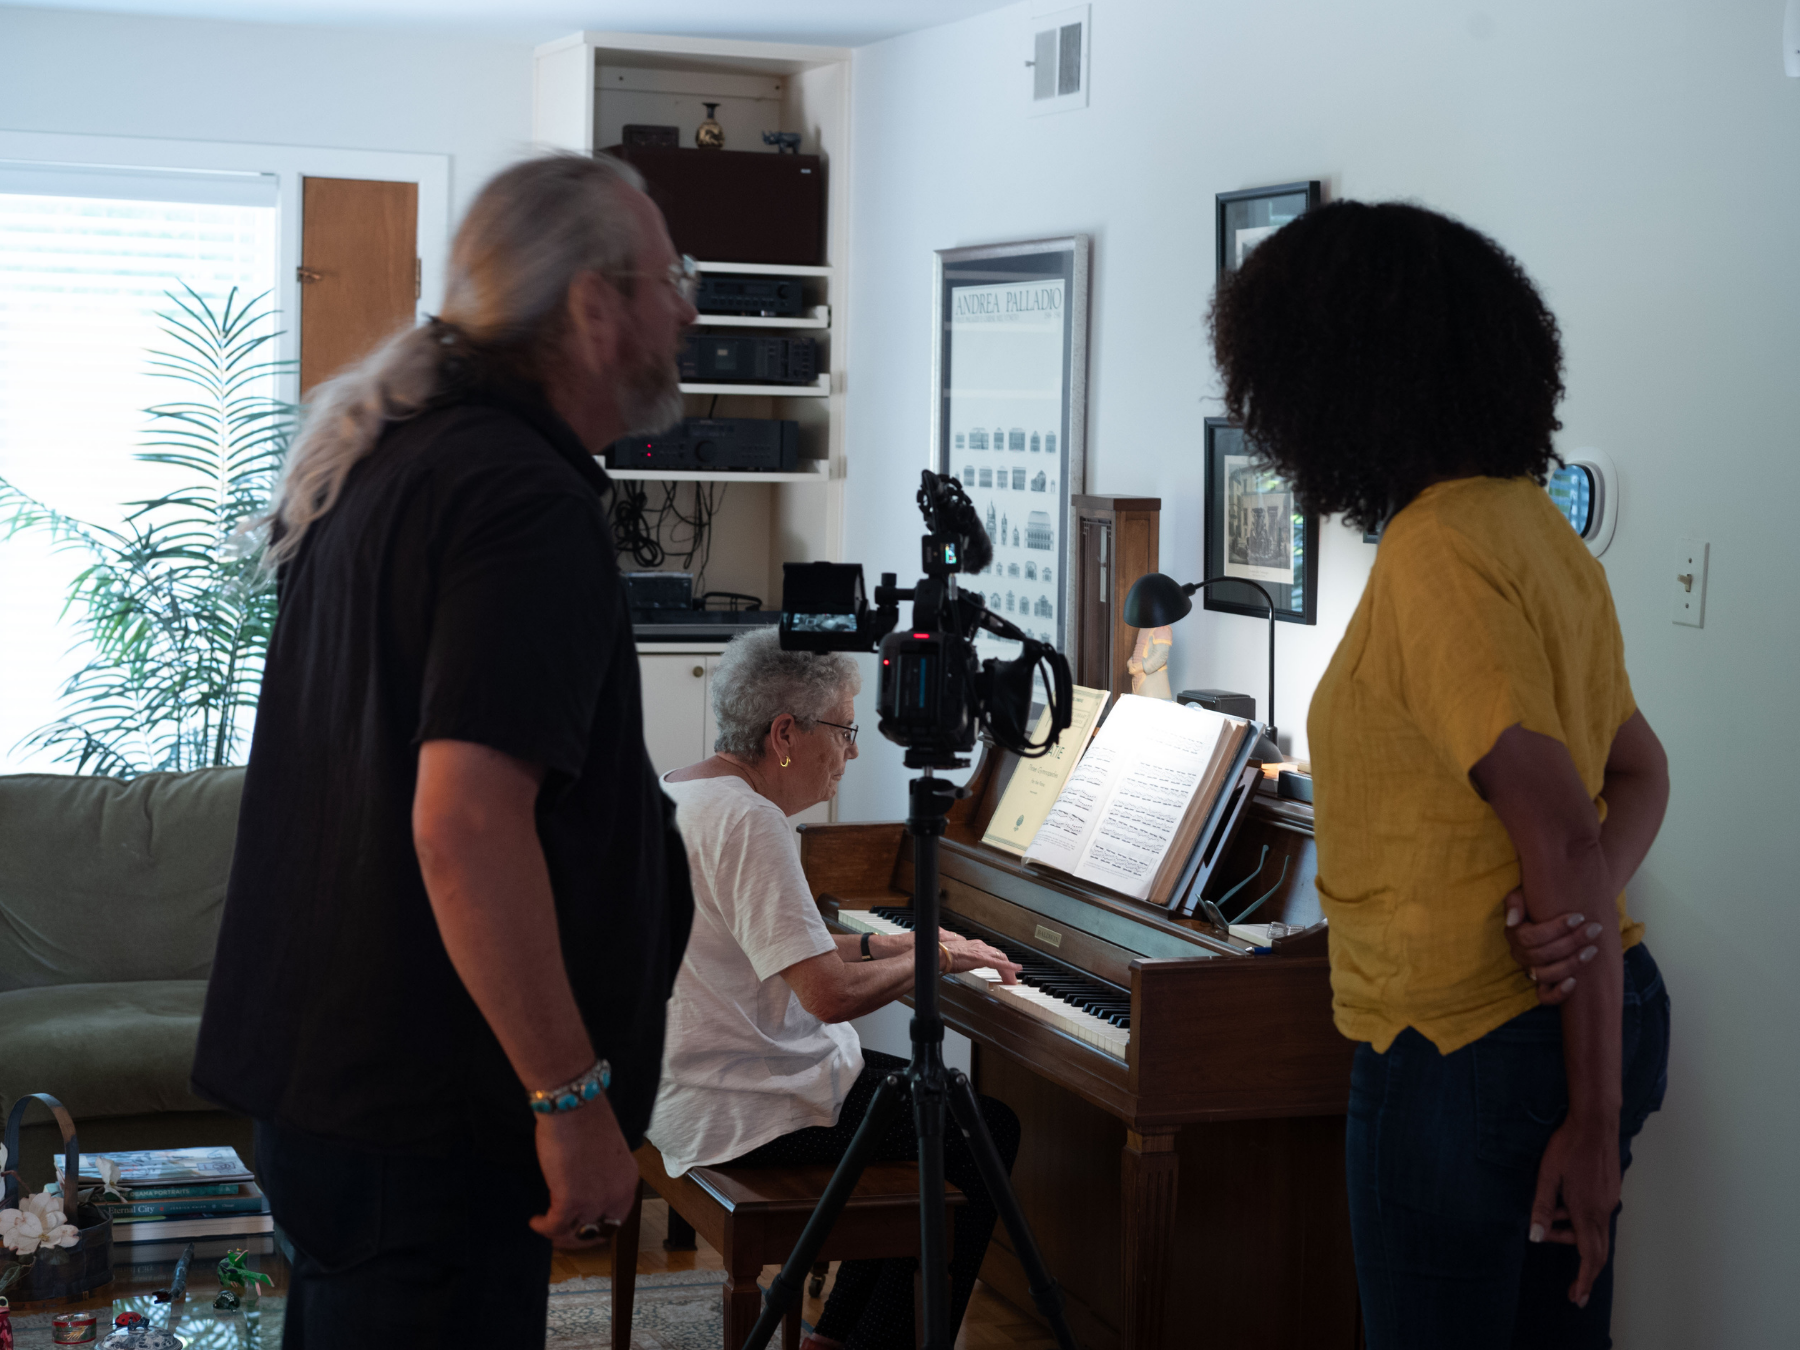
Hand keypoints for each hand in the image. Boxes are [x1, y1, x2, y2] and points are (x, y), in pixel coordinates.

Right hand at [529, 1100, 638, 1249]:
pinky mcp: (571, 1200)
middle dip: (578, 1238)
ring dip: (560, 1235)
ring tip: (546, 1228)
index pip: (617, 1218)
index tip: (582, 1228)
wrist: (574, 1105)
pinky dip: (543, 1227)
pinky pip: (555, 1226)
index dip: (598, 1228)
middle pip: (599, 1232)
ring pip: (577, 1234)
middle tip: (561, 1235)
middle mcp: (617, 1194)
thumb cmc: (586, 1120)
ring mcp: (596, 1200)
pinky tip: (535, 1221)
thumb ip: (601, 1175)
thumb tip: (585, 1188)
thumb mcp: (605, 1153)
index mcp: (628, 1180)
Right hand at [939, 931, 1021, 984]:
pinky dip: (1009, 966)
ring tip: (1012, 980)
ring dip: (1008, 970)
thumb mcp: (958, 955)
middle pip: (999, 956)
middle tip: (1010, 978)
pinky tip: (1016, 970)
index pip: (992, 953)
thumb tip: (962, 956)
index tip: (1003, 969)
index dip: (1000, 961)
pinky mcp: (982, 958)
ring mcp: (982, 952)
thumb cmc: (944, 955)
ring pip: (1001, 959)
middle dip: (1007, 968)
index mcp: (975, 946)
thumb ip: (964, 956)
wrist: (939, 954)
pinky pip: (999, 963)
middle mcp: (981, 946)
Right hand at [1504, 889, 1604, 1005]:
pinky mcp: (1543, 984)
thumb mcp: (1523, 895)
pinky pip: (1545, 997)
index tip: (1579, 917)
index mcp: (1514, 934)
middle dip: (1570, 942)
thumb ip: (1515, 902)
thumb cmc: (1539, 903)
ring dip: (1570, 964)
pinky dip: (1558, 993)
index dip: (1555, 929)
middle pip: (1541, 955)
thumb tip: (1513, 921)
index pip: (1530, 937)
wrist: (1552, 913)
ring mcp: (1531, 970)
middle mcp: (1520, 955)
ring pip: (1545, 975)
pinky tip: (1574, 982)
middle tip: (1594, 929)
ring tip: (1592, 950)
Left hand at [1530, 1115, 1620, 1307]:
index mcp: (1586, 1210)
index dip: (1583, 1279)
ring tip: (1551, 1223)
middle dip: (1585, 1272)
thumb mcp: (1546, 1176)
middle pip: (1597, 1251)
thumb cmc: (1567, 1146)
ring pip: (1596, 1232)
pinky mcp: (1610, 1189)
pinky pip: (1597, 1216)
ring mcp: (1609, 1199)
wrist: (1595, 1122)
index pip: (1588, 1255)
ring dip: (1576, 1238)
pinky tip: (1564, 1206)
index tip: (1578, 1298)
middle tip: (1573, 1289)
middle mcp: (1603, 1209)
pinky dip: (1581, 1222)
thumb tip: (1535, 1238)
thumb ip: (1541, 1208)